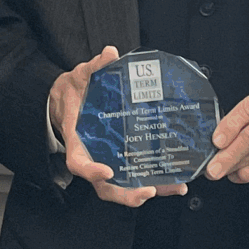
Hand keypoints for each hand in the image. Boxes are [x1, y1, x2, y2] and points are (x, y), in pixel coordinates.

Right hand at [49, 45, 186, 208]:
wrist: (72, 99)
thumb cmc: (76, 91)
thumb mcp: (81, 76)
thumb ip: (94, 66)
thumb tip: (110, 53)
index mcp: (77, 140)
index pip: (78, 162)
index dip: (91, 171)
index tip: (107, 172)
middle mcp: (92, 157)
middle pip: (104, 186)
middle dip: (126, 194)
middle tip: (149, 191)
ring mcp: (107, 161)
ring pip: (123, 187)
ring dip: (147, 191)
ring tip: (174, 187)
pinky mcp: (122, 160)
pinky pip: (136, 176)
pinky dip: (155, 181)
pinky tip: (176, 180)